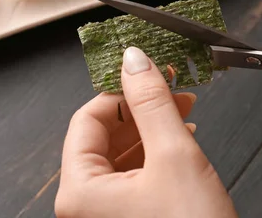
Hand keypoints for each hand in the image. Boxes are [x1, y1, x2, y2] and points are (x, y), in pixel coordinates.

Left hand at [55, 46, 237, 217]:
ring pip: (118, 155)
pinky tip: (177, 141)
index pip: (86, 119)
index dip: (119, 91)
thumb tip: (134, 59)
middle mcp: (83, 207)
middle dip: (139, 108)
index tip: (148, 73)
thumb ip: (152, 102)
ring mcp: (104, 216)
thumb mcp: (175, 157)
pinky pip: (130, 177)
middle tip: (172, 89)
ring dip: (149, 128)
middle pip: (101, 136)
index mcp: (79, 192)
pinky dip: (152, 154)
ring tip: (182, 111)